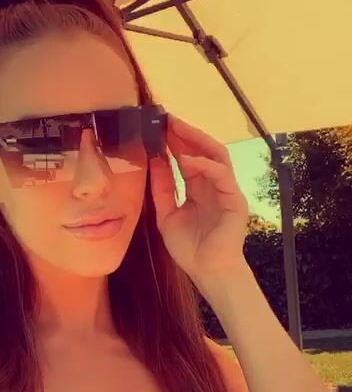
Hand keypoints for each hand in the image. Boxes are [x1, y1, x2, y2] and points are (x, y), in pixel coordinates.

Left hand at [149, 114, 249, 288]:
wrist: (207, 271)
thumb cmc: (190, 249)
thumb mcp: (167, 215)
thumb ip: (162, 189)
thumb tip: (155, 161)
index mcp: (199, 189)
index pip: (188, 158)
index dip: (174, 142)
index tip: (157, 127)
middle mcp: (214, 185)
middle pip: (203, 150)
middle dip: (185, 134)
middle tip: (167, 119)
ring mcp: (226, 190)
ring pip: (216, 155)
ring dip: (196, 140)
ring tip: (176, 129)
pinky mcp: (235, 199)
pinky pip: (221, 174)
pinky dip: (204, 165)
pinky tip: (185, 161)